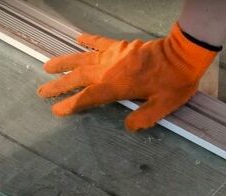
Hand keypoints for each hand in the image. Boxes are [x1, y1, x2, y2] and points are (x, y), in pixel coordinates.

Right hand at [37, 23, 217, 130]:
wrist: (183, 55)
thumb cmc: (175, 82)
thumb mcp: (163, 107)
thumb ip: (144, 118)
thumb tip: (128, 127)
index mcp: (117, 86)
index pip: (88, 98)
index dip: (71, 105)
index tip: (56, 110)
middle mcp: (110, 70)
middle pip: (79, 78)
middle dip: (59, 85)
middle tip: (41, 91)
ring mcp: (115, 55)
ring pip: (83, 59)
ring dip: (65, 63)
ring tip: (47, 67)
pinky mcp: (122, 46)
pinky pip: (101, 42)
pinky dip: (89, 40)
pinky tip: (77, 38)